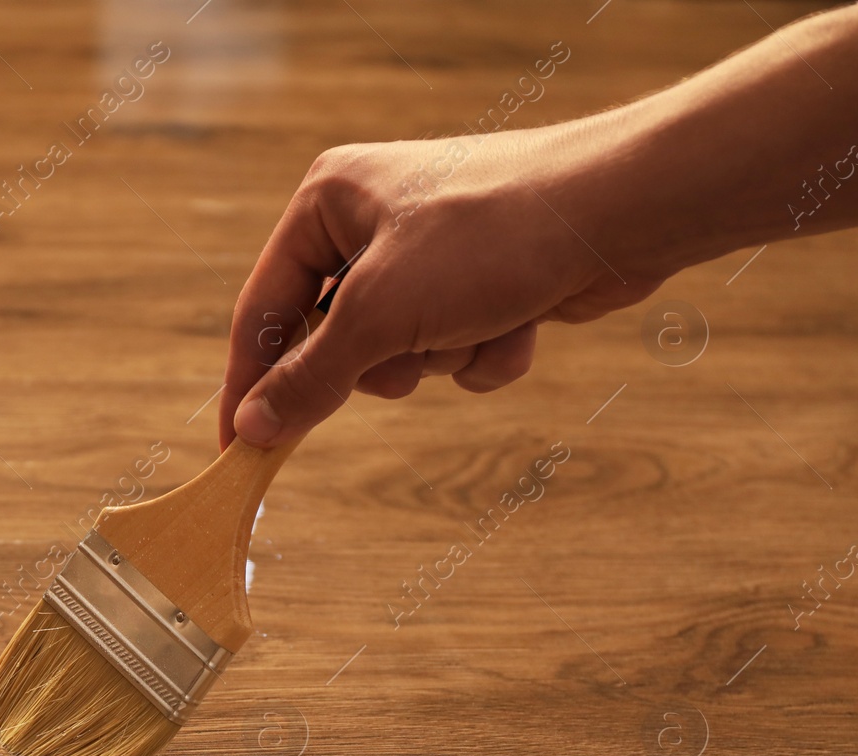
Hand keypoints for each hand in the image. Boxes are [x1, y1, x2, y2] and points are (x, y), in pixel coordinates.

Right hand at [218, 128, 665, 448]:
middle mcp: (370, 222)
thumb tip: (251, 428)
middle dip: (385, 361)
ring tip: (481, 319)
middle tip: (408, 355)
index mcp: (326, 203)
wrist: (620, 212)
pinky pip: (455, 348)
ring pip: (402, 354)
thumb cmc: (488, 239)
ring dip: (442, 356)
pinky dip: (486, 350)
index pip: (262, 310)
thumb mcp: (379, 315)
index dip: (249, 384)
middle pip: (334, 341)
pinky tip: (523, 319)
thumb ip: (310, 378)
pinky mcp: (481, 282)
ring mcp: (429, 253)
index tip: (237, 450)